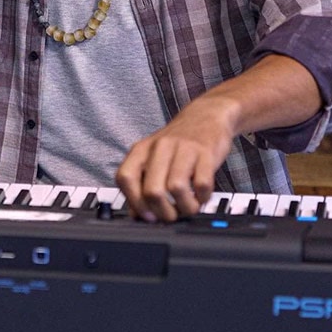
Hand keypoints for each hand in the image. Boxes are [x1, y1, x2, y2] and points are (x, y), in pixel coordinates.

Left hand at [115, 99, 237, 221]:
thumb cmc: (177, 143)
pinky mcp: (206, 152)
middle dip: (163, 212)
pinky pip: (202, 184)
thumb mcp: (153, 158)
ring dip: (184, 207)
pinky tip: (201, 196)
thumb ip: (141, 184)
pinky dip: (202, 197)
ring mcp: (184, 148)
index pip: (125, 178)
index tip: (146, 216)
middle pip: (152, 190)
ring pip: (176, 188)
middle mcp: (160, 147)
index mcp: (141, 149)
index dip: (134, 202)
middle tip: (171, 215)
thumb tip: (137, 214)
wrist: (206, 115)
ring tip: (188, 207)